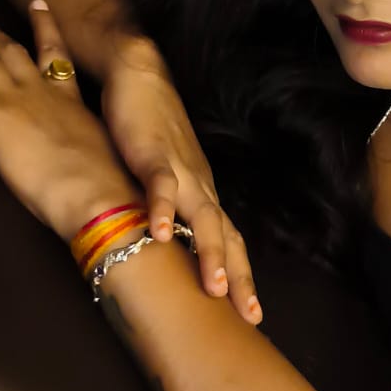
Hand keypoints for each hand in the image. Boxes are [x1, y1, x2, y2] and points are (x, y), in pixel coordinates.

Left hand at [0, 3, 139, 241]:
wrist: (91, 191)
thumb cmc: (102, 183)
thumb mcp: (102, 152)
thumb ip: (87, 142)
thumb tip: (88, 155)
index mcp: (70, 100)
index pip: (56, 55)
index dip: (46, 27)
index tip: (38, 6)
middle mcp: (40, 91)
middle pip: (12, 50)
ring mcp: (13, 99)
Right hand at [99, 35, 261, 322]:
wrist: (139, 74)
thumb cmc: (150, 129)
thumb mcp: (163, 178)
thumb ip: (168, 210)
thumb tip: (165, 249)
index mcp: (203, 193)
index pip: (229, 242)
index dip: (241, 278)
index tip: (251, 315)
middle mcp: (200, 186)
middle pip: (226, 237)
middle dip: (238, 278)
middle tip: (249, 315)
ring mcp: (180, 169)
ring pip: (203, 216)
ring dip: (209, 252)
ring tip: (213, 288)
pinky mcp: (153, 152)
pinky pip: (160, 184)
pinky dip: (163, 209)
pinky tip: (160, 234)